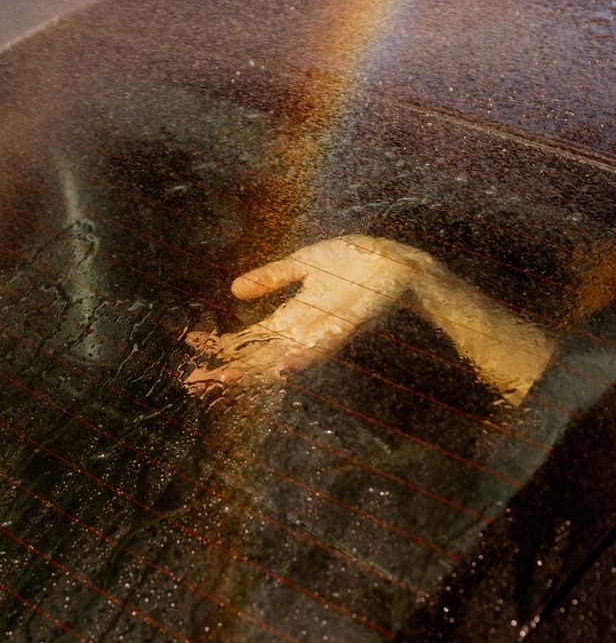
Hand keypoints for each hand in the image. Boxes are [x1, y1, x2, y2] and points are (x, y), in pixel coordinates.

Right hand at [183, 235, 419, 391]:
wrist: (393, 261)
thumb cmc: (352, 262)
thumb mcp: (302, 264)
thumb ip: (271, 277)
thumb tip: (233, 290)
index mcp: (293, 316)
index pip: (253, 338)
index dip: (226, 349)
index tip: (196, 360)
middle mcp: (305, 330)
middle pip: (262, 354)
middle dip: (232, 367)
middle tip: (198, 382)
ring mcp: (325, 331)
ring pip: (286, 356)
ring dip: (258, 369)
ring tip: (229, 378)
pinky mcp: (347, 326)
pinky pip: (324, 345)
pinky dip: (303, 358)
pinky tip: (284, 367)